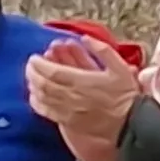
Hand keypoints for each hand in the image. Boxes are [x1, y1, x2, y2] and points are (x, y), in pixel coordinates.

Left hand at [25, 41, 138, 160]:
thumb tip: (85, 38)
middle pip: (43, 84)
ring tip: (31, 77)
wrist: (129, 122)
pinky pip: (46, 112)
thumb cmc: (124, 94)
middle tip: (30, 64)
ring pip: (42, 97)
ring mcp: (67, 110)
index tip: (34, 57)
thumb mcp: (119, 67)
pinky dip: (36, 102)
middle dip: (32, 72)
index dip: (39, 64)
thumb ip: (102, 50)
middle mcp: (71, 96)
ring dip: (33, 85)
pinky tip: (34, 95)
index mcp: (82, 81)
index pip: (52, 71)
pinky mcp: (67, 121)